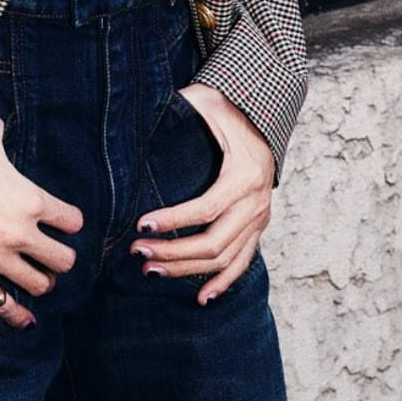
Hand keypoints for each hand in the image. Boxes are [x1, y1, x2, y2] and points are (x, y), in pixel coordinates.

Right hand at [0, 109, 81, 328]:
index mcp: (31, 199)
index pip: (72, 221)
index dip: (69, 222)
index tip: (63, 223)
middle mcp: (21, 233)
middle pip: (64, 261)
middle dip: (60, 258)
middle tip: (50, 254)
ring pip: (40, 285)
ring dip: (40, 282)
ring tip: (35, 277)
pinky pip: (3, 306)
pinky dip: (17, 315)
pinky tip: (26, 320)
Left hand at [130, 82, 274, 304]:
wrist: (264, 112)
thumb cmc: (227, 107)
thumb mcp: (204, 103)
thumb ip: (179, 111)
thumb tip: (138, 118)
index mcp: (246, 175)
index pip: (206, 208)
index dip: (173, 221)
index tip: (141, 226)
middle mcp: (257, 201)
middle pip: (214, 242)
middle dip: (173, 252)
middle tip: (138, 253)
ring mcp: (260, 217)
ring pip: (224, 258)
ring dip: (187, 269)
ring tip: (151, 270)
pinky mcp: (258, 226)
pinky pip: (243, 261)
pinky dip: (223, 282)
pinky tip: (201, 297)